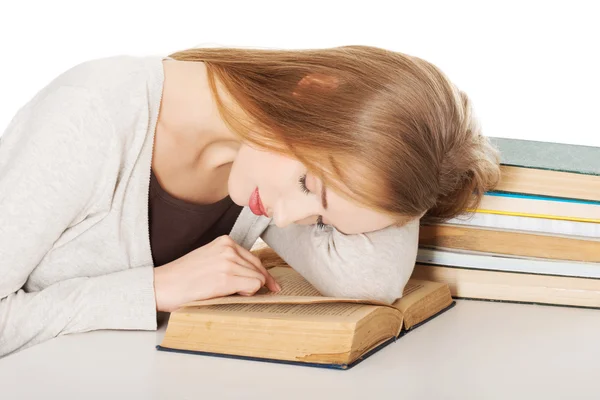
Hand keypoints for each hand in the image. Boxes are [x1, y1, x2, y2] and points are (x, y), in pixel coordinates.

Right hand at [153, 235, 280, 311]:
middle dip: (262, 283)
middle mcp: (228, 248)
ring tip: (231, 294)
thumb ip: (229, 262)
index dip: (264, 274)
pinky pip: (253, 286)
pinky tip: (233, 295)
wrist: (162, 285)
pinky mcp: (226, 278)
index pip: (254, 258)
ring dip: (250, 290)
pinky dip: (248, 294)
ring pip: (258, 278)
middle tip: (265, 294)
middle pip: (259, 268)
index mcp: (224, 241)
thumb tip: (254, 277)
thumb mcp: (209, 259)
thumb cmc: (183, 277)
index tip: (271, 284)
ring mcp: (228, 262)